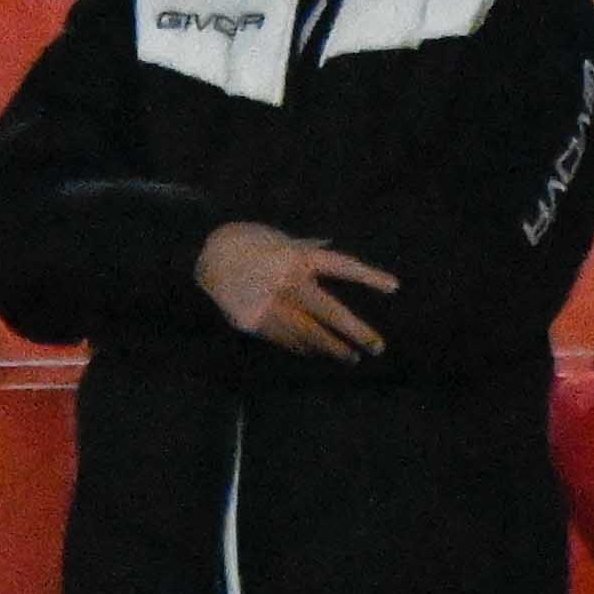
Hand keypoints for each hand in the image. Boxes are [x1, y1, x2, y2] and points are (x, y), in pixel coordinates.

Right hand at [195, 221, 402, 362]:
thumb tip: (327, 244)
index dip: (368, 276)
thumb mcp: (274, 235)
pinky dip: (303, 347)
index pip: (341, 266)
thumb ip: (302, 245)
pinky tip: (316, 353)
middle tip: (378, 346)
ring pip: (310, 333)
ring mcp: (271, 305)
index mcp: (296, 256)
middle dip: (356, 330)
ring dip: (332, 347)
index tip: (393, 287)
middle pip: (330, 311)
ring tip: (351, 357)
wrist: (200, 258)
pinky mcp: (255, 323)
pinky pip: (286, 339)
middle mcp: (288, 282)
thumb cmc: (241, 241)